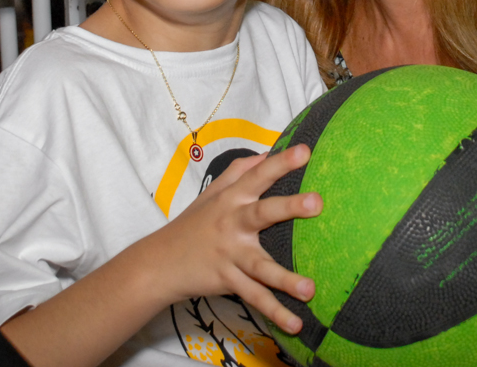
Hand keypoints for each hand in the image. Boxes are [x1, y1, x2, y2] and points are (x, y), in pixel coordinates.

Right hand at [139, 144, 320, 333]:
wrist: (159, 263)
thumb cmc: (192, 224)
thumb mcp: (211, 193)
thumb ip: (239, 172)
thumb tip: (265, 153)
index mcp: (231, 199)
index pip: (258, 176)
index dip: (281, 163)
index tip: (304, 151)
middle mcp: (232, 223)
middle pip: (262, 213)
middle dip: (289, 208)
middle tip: (317, 202)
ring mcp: (230, 255)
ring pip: (260, 267)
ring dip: (285, 279)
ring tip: (310, 289)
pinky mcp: (228, 280)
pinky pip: (254, 297)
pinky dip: (275, 312)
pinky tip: (296, 324)